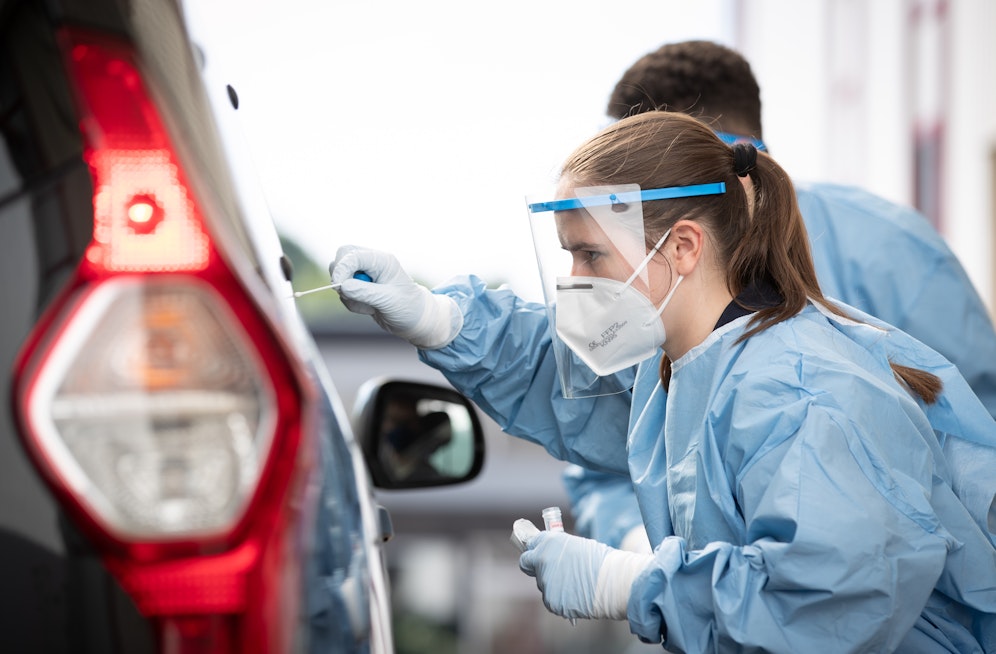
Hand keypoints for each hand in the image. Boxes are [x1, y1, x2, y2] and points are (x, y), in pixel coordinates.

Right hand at [330, 245, 461, 348]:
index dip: (342, 267)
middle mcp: (372, 264)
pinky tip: (369, 308)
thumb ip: (365, 292)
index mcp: (382, 261)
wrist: (414, 320)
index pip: (353, 255)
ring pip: (339, 275)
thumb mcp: (388, 301)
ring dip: (347, 294)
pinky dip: (350, 302)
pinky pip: (343, 291)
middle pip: (342, 256)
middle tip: (349, 294)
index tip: (338, 285)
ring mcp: (364, 274)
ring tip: (369, 305)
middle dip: (340, 276)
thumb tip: (342, 286)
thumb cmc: (408, 307)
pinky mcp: (359, 286)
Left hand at [515, 519, 651, 620]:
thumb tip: (551, 556)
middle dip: (540, 569)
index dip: (534, 553)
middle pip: (532, 567)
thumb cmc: (601, 560)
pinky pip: (552, 600)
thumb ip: (558, 550)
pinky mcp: (551, 601)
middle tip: (555, 573)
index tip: (536, 557)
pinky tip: (577, 596)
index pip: (529, 547)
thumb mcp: (577, 545)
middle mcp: (542, 560)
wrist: (613, 581)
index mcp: (548, 542)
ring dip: (554, 585)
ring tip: (576, 585)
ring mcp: (546, 582)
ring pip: (543, 585)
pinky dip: (561, 600)